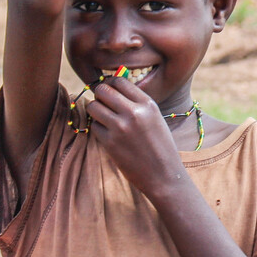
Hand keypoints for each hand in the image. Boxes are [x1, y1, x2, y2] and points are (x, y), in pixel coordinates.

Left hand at [85, 75, 189, 200]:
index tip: (110, 91)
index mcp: (148, 104)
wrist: (164, 175)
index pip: (119, 81)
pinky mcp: (110, 143)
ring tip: (104, 117)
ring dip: (95, 110)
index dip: (111, 84)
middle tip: (103, 102)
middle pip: (102, 90)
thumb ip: (137, 102)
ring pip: (93, 106)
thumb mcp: (155, 117)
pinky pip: (94, 126)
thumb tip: (113, 86)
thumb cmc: (160, 145)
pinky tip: (108, 133)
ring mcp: (120, 128)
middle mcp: (134, 113)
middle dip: (99, 94)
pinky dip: (98, 128)